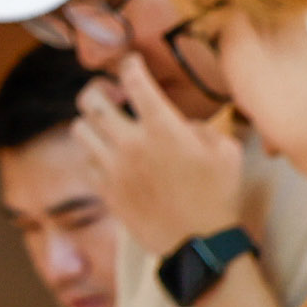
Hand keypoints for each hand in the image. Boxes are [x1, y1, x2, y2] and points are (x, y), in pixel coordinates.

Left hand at [63, 61, 253, 259]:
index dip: (130, 63)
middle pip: (91, 99)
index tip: (132, 63)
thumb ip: (200, 126)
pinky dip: (93, 154)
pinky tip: (110, 157)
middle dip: (99, 88)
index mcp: (162, 126)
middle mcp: (130, 143)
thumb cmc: (218, 195)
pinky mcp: (106, 191)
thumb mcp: (226, 149)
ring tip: (108, 125)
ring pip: (80, 129)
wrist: (199, 244)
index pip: (133, 78)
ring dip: (92, 121)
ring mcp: (113, 168)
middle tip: (113, 93)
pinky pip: (85, 162)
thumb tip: (181, 124)